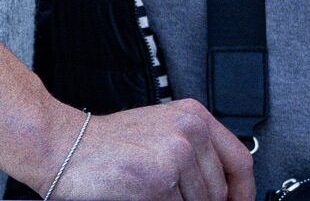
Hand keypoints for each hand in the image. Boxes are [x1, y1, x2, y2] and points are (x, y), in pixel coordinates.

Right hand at [46, 98, 254, 200]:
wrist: (66, 146)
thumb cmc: (106, 144)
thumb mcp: (159, 134)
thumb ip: (193, 154)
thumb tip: (220, 191)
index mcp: (194, 116)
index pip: (239, 160)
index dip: (243, 192)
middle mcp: (190, 130)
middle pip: (220, 189)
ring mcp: (177, 154)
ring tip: (151, 194)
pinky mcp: (161, 179)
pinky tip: (142, 197)